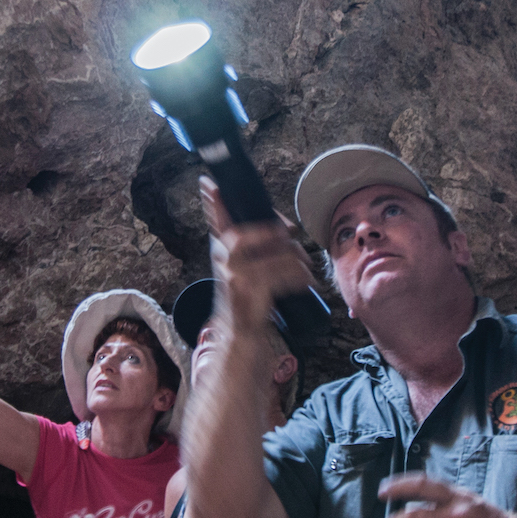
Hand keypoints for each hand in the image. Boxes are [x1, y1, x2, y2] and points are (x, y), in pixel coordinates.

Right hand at [200, 177, 312, 334]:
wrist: (239, 334)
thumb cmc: (248, 298)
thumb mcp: (245, 270)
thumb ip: (257, 248)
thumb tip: (287, 229)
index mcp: (222, 252)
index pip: (216, 223)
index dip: (213, 203)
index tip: (209, 183)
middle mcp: (223, 262)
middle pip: (240, 235)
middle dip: (270, 230)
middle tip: (289, 231)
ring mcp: (234, 277)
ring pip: (269, 254)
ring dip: (294, 257)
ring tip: (305, 264)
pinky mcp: (249, 291)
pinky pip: (280, 274)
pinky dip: (299, 276)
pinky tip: (307, 281)